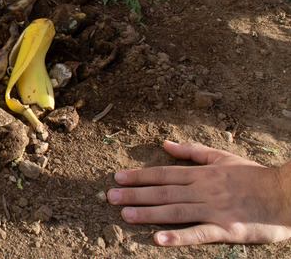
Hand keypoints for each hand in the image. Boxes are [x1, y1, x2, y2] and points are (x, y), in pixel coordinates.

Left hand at [108, 141, 290, 245]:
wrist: (288, 195)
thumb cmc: (255, 177)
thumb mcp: (223, 158)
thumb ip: (193, 152)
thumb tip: (165, 143)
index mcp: (202, 174)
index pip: (164, 174)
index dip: (139, 176)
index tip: (117, 178)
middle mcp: (204, 189)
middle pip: (164, 191)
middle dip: (135, 194)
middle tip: (110, 197)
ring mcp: (215, 209)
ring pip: (176, 210)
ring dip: (149, 213)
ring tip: (125, 214)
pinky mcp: (228, 229)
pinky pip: (199, 233)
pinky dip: (178, 236)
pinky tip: (158, 239)